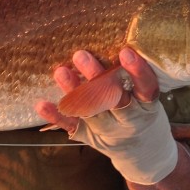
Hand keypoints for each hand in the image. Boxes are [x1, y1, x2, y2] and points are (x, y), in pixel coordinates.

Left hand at [36, 48, 178, 184]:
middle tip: (80, 55)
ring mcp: (107, 130)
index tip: (125, 52)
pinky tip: (41, 104)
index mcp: (146, 107)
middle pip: (113, 100)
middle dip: (96, 78)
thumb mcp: (148, 98)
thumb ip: (135, 77)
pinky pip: (72, 126)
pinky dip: (56, 116)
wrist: (144, 154)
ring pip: (90, 112)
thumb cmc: (144, 113)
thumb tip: (116, 35)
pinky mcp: (89, 136)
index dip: (137, 72)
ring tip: (60, 71)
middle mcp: (128, 120)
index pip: (146, 88)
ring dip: (73, 92)